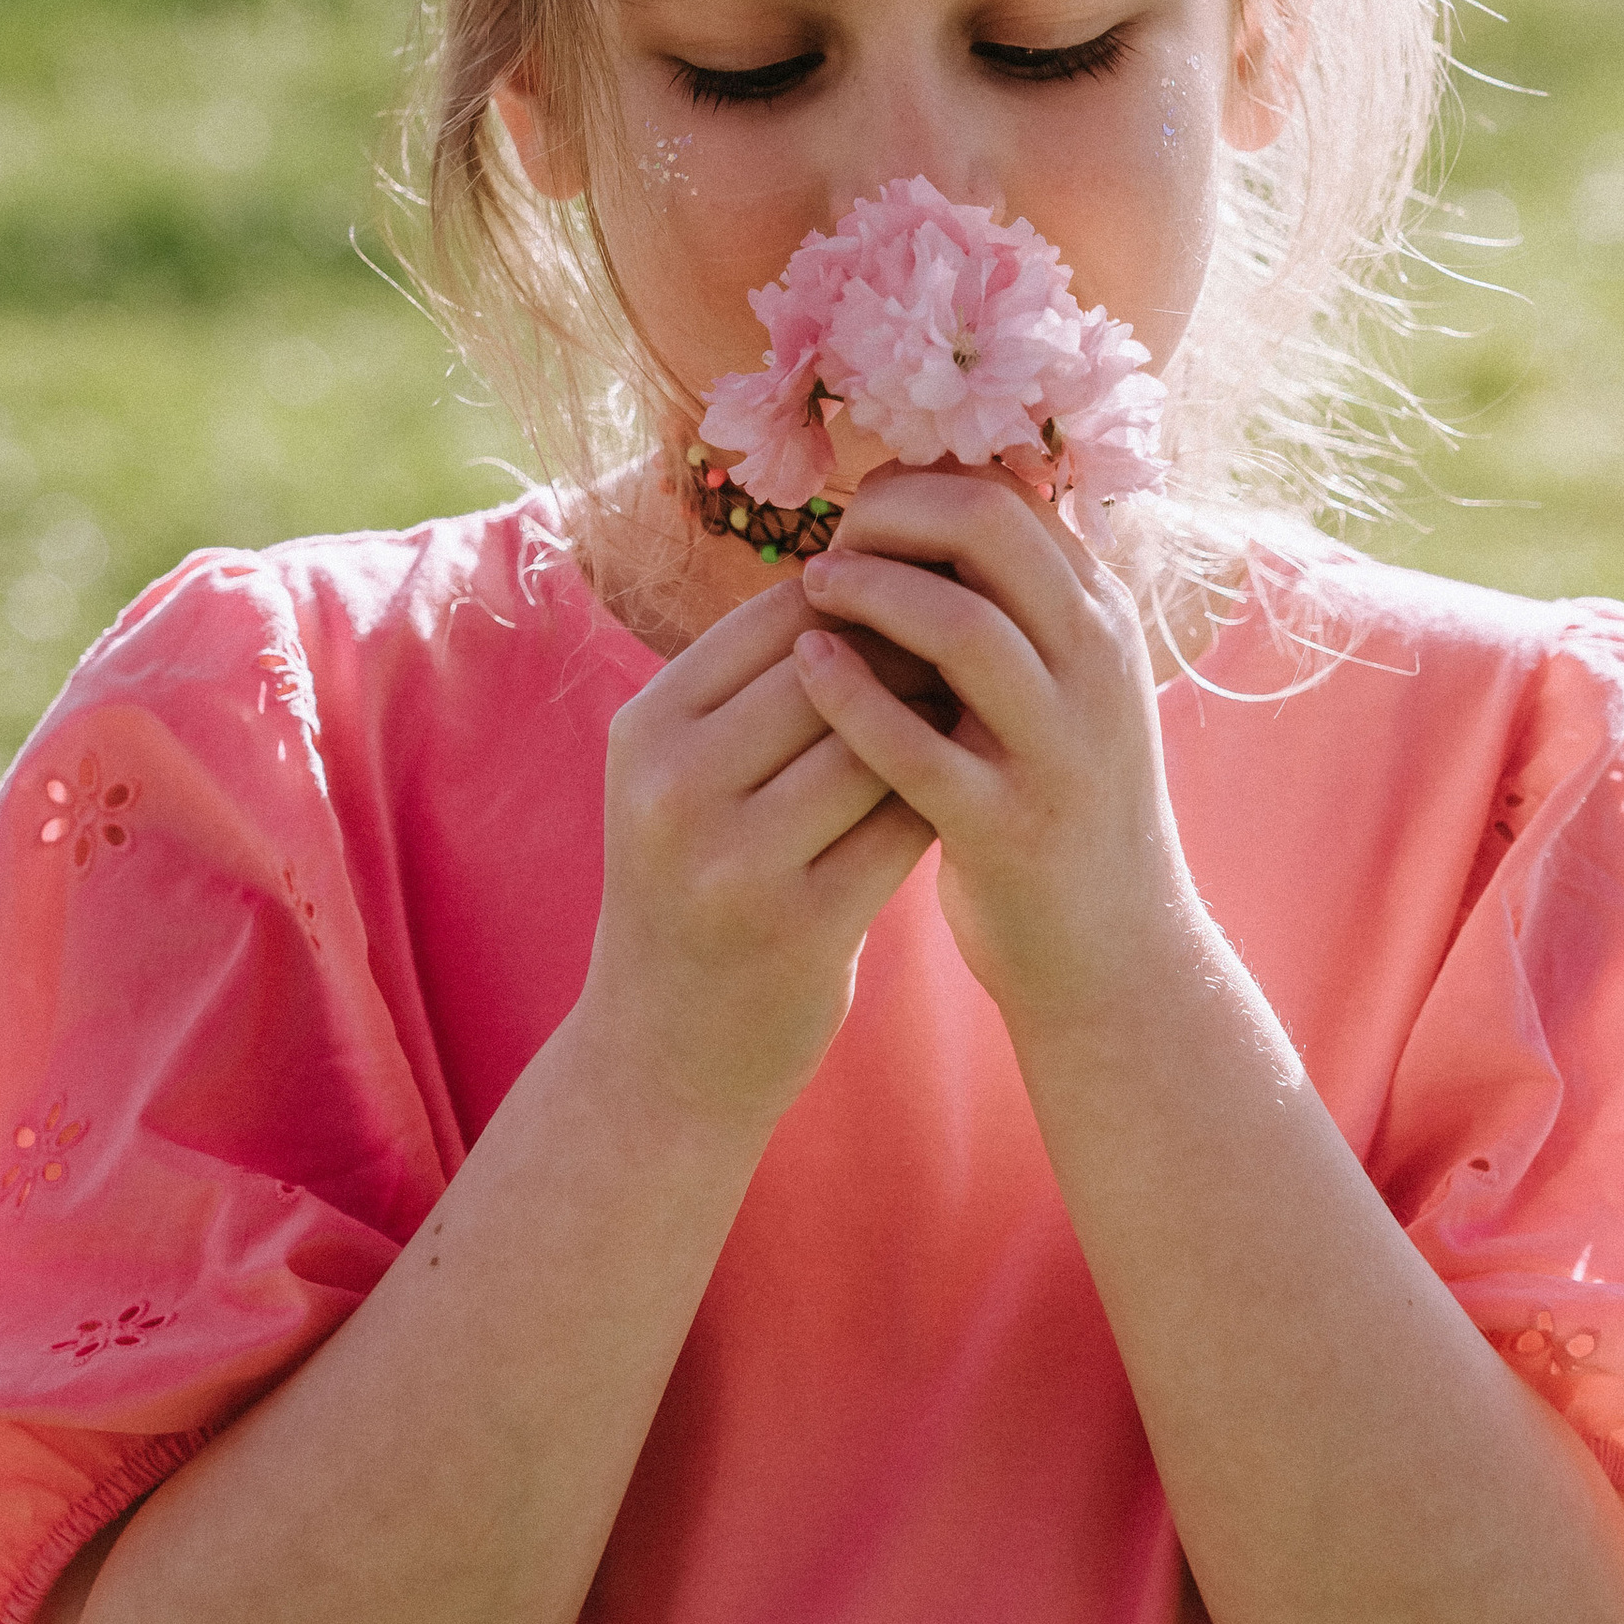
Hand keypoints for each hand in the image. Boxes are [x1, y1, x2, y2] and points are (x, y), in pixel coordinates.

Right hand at [585, 572, 932, 1134]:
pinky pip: (900, 827)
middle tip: (974, 651)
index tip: (925, 598)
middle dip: (910, 653)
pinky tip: (966, 788)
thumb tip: (878, 571)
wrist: (664, 1052)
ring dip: (936, 722)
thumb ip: (753, 688)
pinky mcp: (797, 926)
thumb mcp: (681, 778)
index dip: (864, 598)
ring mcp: (730, 861)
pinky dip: (942, 796)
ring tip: (977, 711)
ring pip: (872, 745)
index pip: (776, 616)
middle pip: (828, 670)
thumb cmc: (695, 887)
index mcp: (645, 728)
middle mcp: (673, 787)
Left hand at [790, 469, 1194, 1035]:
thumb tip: (907, 515)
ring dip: (870, 591)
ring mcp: (1059, 746)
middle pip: (990, 526)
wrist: (1117, 952)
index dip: (919, 485)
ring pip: (963, 626)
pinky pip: (920, 747)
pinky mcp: (1012, 827)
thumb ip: (1006, 606)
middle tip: (831, 546)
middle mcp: (1096, 664)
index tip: (860, 513)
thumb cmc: (1055, 801)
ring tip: (812, 591)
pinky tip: (809, 668)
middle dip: (890, 516)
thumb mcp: (1056, 685)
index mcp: (1102, 617)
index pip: (1009, 492)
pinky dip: (853, 698)